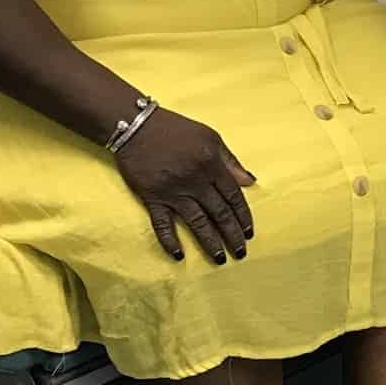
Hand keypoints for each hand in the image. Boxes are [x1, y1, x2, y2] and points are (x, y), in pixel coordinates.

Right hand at [114, 110, 255, 264]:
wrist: (135, 126)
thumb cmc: (176, 130)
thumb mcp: (210, 137)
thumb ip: (230, 161)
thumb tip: (250, 182)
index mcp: (211, 164)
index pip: (233, 196)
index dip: (243, 216)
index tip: (249, 233)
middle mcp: (195, 180)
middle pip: (219, 213)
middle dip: (231, 234)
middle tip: (240, 252)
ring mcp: (173, 191)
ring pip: (197, 222)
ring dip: (210, 242)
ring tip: (220, 258)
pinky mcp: (152, 197)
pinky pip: (162, 223)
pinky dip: (169, 240)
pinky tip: (179, 255)